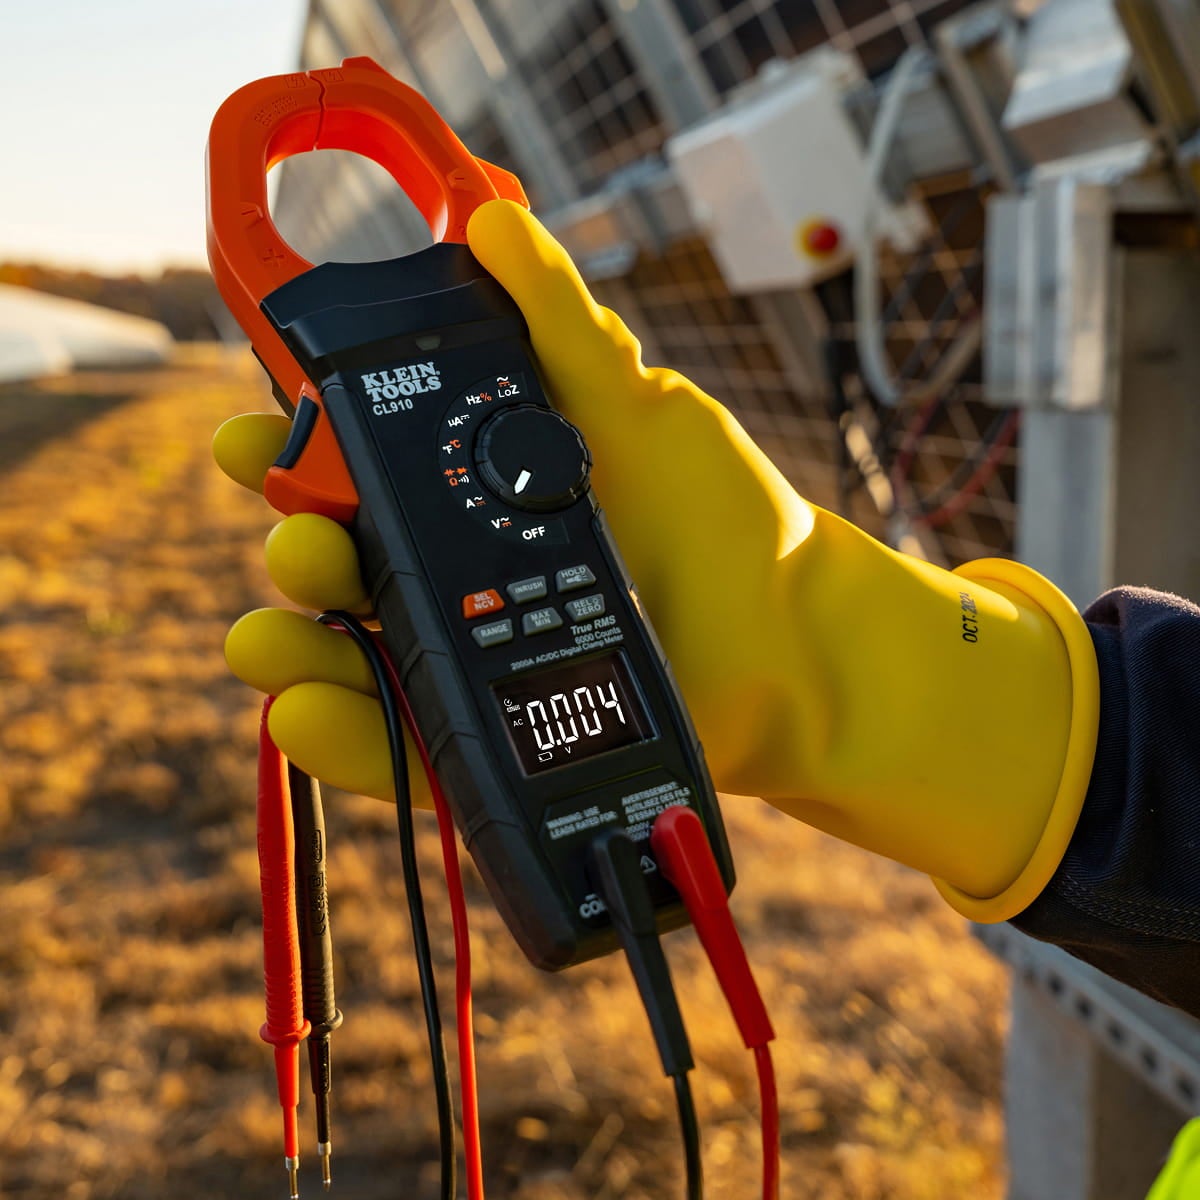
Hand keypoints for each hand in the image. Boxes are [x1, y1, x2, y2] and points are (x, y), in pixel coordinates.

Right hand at [215, 200, 1098, 920]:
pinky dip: (342, 733)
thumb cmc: (728, 523)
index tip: (264, 432)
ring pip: (350, 652)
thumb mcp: (640, 410)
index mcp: (477, 488)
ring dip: (289, 642)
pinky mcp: (488, 736)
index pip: (360, 464)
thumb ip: (562, 328)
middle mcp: (459, 570)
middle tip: (306, 535)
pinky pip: (398, 745)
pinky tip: (304, 711)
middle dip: (297, 543)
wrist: (793, 644)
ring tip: (270, 637)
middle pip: (342, 558)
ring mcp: (469, 657)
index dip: (297, 445)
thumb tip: (492, 222)